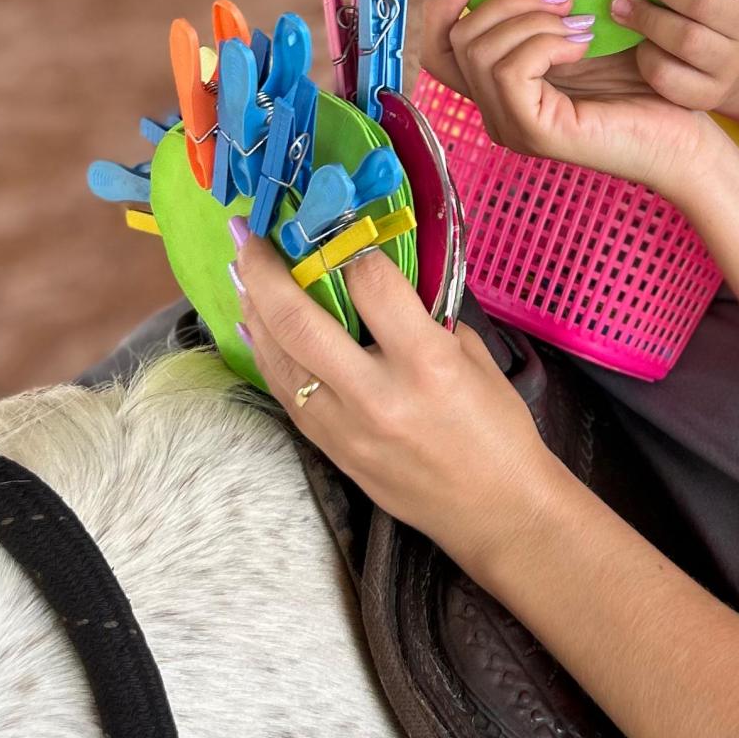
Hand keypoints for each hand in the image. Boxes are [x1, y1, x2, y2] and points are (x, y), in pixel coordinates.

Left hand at [232, 224, 555, 574]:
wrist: (495, 511)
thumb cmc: (496, 431)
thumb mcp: (473, 358)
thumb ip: (424, 317)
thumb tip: (378, 282)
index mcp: (427, 363)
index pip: (370, 284)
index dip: (350, 245)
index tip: (337, 225)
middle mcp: (377, 394)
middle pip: (300, 320)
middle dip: (267, 271)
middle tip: (248, 237)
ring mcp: (345, 427)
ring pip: (279, 358)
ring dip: (254, 309)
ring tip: (241, 272)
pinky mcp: (331, 450)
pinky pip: (285, 391)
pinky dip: (265, 352)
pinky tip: (254, 325)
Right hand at [421, 0, 726, 197]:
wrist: (684, 135)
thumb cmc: (642, 84)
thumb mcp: (584, 32)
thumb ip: (547, 10)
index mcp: (500, 87)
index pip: (437, 49)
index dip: (440, 7)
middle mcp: (495, 110)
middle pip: (457, 40)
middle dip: (506, 3)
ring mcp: (510, 125)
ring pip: (480, 51)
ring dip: (531, 22)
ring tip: (579, 24)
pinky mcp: (533, 132)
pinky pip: (509, 70)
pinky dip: (544, 44)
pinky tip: (582, 45)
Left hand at [603, 0, 738, 113]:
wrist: (724, 61)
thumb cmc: (703, 2)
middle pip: (704, 1)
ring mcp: (732, 65)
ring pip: (687, 39)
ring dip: (646, 16)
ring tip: (619, 2)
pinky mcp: (707, 94)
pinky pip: (669, 75)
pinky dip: (647, 56)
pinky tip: (637, 43)